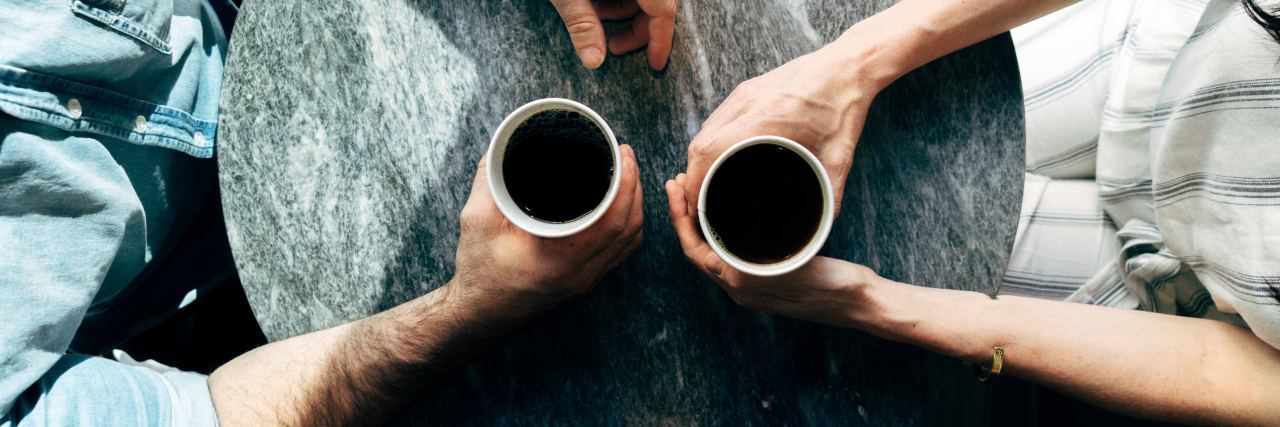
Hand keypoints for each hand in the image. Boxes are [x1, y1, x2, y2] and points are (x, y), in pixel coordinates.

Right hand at [452, 145, 643, 311]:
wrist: (479, 313)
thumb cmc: (477, 269)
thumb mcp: (477, 220)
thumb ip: (490, 180)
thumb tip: (502, 147)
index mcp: (559, 259)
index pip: (612, 222)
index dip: (626, 185)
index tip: (623, 155)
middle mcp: (580, 273)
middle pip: (629, 228)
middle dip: (635, 186)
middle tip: (626, 154)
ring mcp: (586, 280)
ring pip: (630, 241)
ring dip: (635, 205)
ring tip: (628, 173)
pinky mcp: (585, 280)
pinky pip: (621, 252)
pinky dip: (628, 225)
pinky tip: (622, 205)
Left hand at [549, 0, 677, 69]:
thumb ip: (582, 24)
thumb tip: (593, 61)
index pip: (663, 10)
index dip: (661, 40)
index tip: (655, 63)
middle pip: (656, 4)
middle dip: (636, 28)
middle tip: (613, 47)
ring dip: (623, 11)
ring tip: (596, 19)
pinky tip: (595, 5)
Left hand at [665, 173, 876, 326]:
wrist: (859, 302)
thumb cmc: (834, 285)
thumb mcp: (796, 267)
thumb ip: (760, 260)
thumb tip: (728, 241)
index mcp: (741, 285)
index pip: (694, 249)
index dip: (680, 217)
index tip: (676, 186)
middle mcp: (739, 288)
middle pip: (697, 247)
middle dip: (684, 214)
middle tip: (677, 181)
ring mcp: (750, 284)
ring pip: (711, 249)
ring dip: (699, 220)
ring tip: (694, 189)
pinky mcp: (764, 276)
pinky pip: (729, 251)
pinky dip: (719, 227)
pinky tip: (725, 208)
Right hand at [682, 46, 881, 215]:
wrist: (849, 66)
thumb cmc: (845, 107)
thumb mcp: (840, 157)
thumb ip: (831, 194)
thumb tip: (824, 225)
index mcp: (767, 120)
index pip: (710, 151)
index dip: (694, 181)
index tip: (694, 204)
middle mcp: (748, 103)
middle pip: (700, 143)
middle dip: (693, 175)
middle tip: (699, 201)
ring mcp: (744, 94)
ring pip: (704, 130)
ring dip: (700, 158)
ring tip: (705, 183)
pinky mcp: (746, 89)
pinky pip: (716, 118)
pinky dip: (710, 140)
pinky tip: (719, 156)